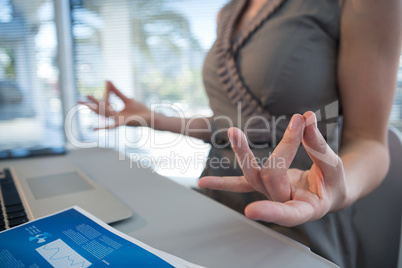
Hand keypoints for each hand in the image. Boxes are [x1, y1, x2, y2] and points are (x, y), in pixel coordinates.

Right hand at [78, 81, 151, 129]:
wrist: (151, 117)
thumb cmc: (140, 110)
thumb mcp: (127, 99)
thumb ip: (117, 91)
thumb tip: (107, 80)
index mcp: (115, 113)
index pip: (103, 105)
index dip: (95, 100)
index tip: (86, 94)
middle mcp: (115, 118)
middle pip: (100, 111)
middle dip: (90, 106)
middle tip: (78, 101)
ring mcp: (120, 121)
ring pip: (106, 114)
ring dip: (97, 108)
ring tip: (87, 105)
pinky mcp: (125, 123)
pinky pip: (114, 125)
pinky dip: (105, 126)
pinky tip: (96, 128)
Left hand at [198, 112, 347, 226]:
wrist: (327, 190)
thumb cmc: (334, 182)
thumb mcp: (334, 166)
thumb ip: (319, 145)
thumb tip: (306, 118)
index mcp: (306, 209)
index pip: (287, 213)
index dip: (270, 212)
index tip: (250, 210)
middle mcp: (282, 202)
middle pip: (272, 177)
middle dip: (285, 147)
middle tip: (298, 122)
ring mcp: (268, 194)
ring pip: (251, 176)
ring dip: (243, 153)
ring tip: (234, 132)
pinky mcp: (262, 184)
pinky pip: (240, 184)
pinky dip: (223, 183)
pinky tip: (203, 182)